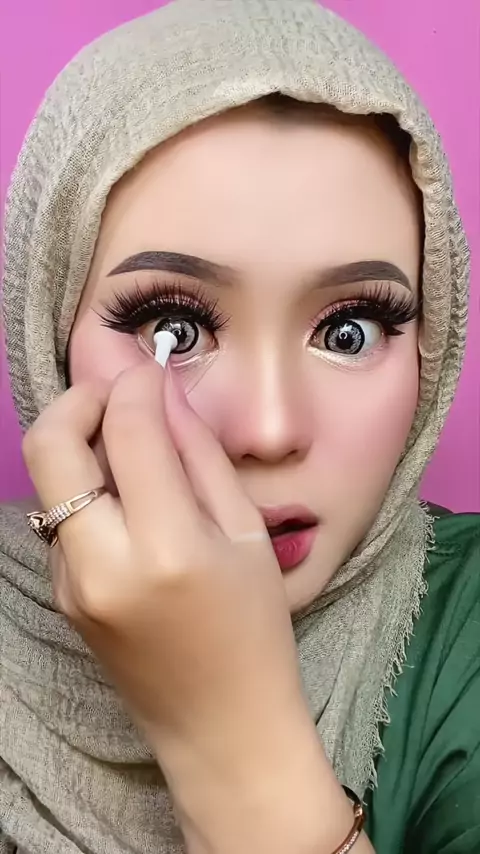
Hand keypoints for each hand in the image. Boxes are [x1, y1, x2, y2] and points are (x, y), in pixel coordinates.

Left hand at [23, 364, 326, 848]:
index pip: (129, 431)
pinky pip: (61, 518)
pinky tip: (129, 503)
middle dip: (80, 399)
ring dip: (82, 445)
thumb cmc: (255, 631)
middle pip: (52, 445)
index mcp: (166, 548)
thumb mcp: (247, 534)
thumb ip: (200, 455)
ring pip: (49, 480)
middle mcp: (103, 564)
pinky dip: (86, 489)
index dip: (138, 384)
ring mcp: (71, 584)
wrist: (220, 726)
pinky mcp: (62, 596)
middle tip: (118, 395)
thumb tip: (166, 391)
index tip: (154, 371)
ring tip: (132, 450)